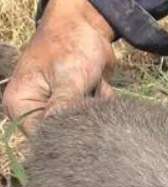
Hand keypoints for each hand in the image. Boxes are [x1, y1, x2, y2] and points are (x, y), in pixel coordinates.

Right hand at [2, 0, 115, 133]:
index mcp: (21, 104)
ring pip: (81, 124)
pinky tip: (100, 85)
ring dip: (94, 109)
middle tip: (90, 95)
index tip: (82, 121)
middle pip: (62, 132)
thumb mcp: (69, 78)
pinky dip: (101, 102)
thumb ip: (65, 108)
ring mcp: (57, 105)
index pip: (40, 135)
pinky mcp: (76, 102)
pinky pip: (93, 115)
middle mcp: (36, 108)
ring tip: (93, 84)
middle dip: (82, 118)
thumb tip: (63, 134)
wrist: (89, 25)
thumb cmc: (71, 46)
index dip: (63, 135)